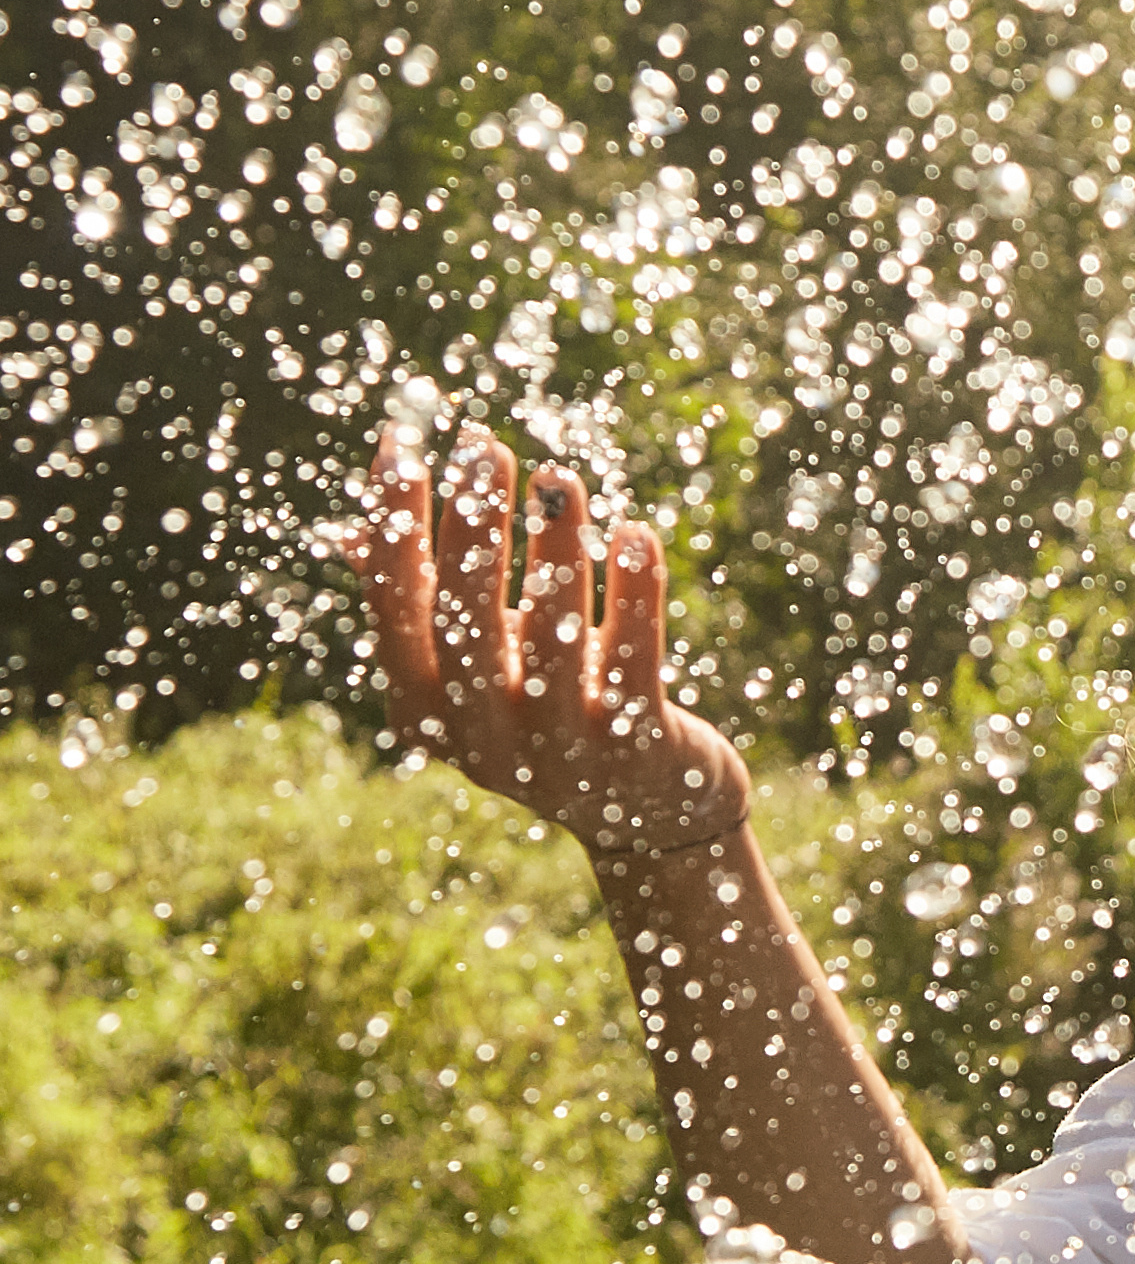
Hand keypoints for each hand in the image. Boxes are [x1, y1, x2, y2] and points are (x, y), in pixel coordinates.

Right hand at [346, 423, 750, 855]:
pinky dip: (634, 597)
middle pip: (464, 624)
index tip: (400, 442)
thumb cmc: (555, 719)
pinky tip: (636, 534)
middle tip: (484, 448)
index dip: (392, 524)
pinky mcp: (635, 753)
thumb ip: (428, 608)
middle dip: (471, 530)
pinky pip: (633, 665)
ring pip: (551, 640)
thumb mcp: (483, 670)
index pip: (395, 607)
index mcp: (426, 709)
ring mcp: (560, 752)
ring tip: (561, 477)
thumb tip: (354, 531)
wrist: (652, 821)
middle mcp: (483, 738)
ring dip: (555, 550)